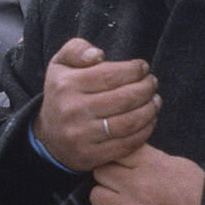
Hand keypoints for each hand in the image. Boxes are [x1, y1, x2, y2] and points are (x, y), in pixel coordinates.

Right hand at [32, 37, 158, 170]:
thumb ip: (77, 49)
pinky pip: (127, 143)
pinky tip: (150, 120)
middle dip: (146, 88)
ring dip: (150, 110)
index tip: (143, 67)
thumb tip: (99, 55)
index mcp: (65, 85)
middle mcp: (72, 110)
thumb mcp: (60, 64)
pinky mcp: (91, 156)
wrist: (49, 136)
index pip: (110, 75)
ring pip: (129, 122)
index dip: (133, 70)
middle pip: (124, 98)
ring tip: (156, 100)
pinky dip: (145, 131)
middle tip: (152, 83)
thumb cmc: (62, 94)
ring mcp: (81, 135)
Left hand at [91, 144, 204, 204]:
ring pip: (95, 197)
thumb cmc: (203, 197)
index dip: (116, 158)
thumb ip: (152, 159)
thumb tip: (133, 155)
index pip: (115, 151)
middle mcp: (137, 184)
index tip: (121, 166)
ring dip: (105, 200)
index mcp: (151, 164)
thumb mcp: (180, 166)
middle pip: (100, 172)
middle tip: (118, 186)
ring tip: (118, 204)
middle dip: (107, 177)